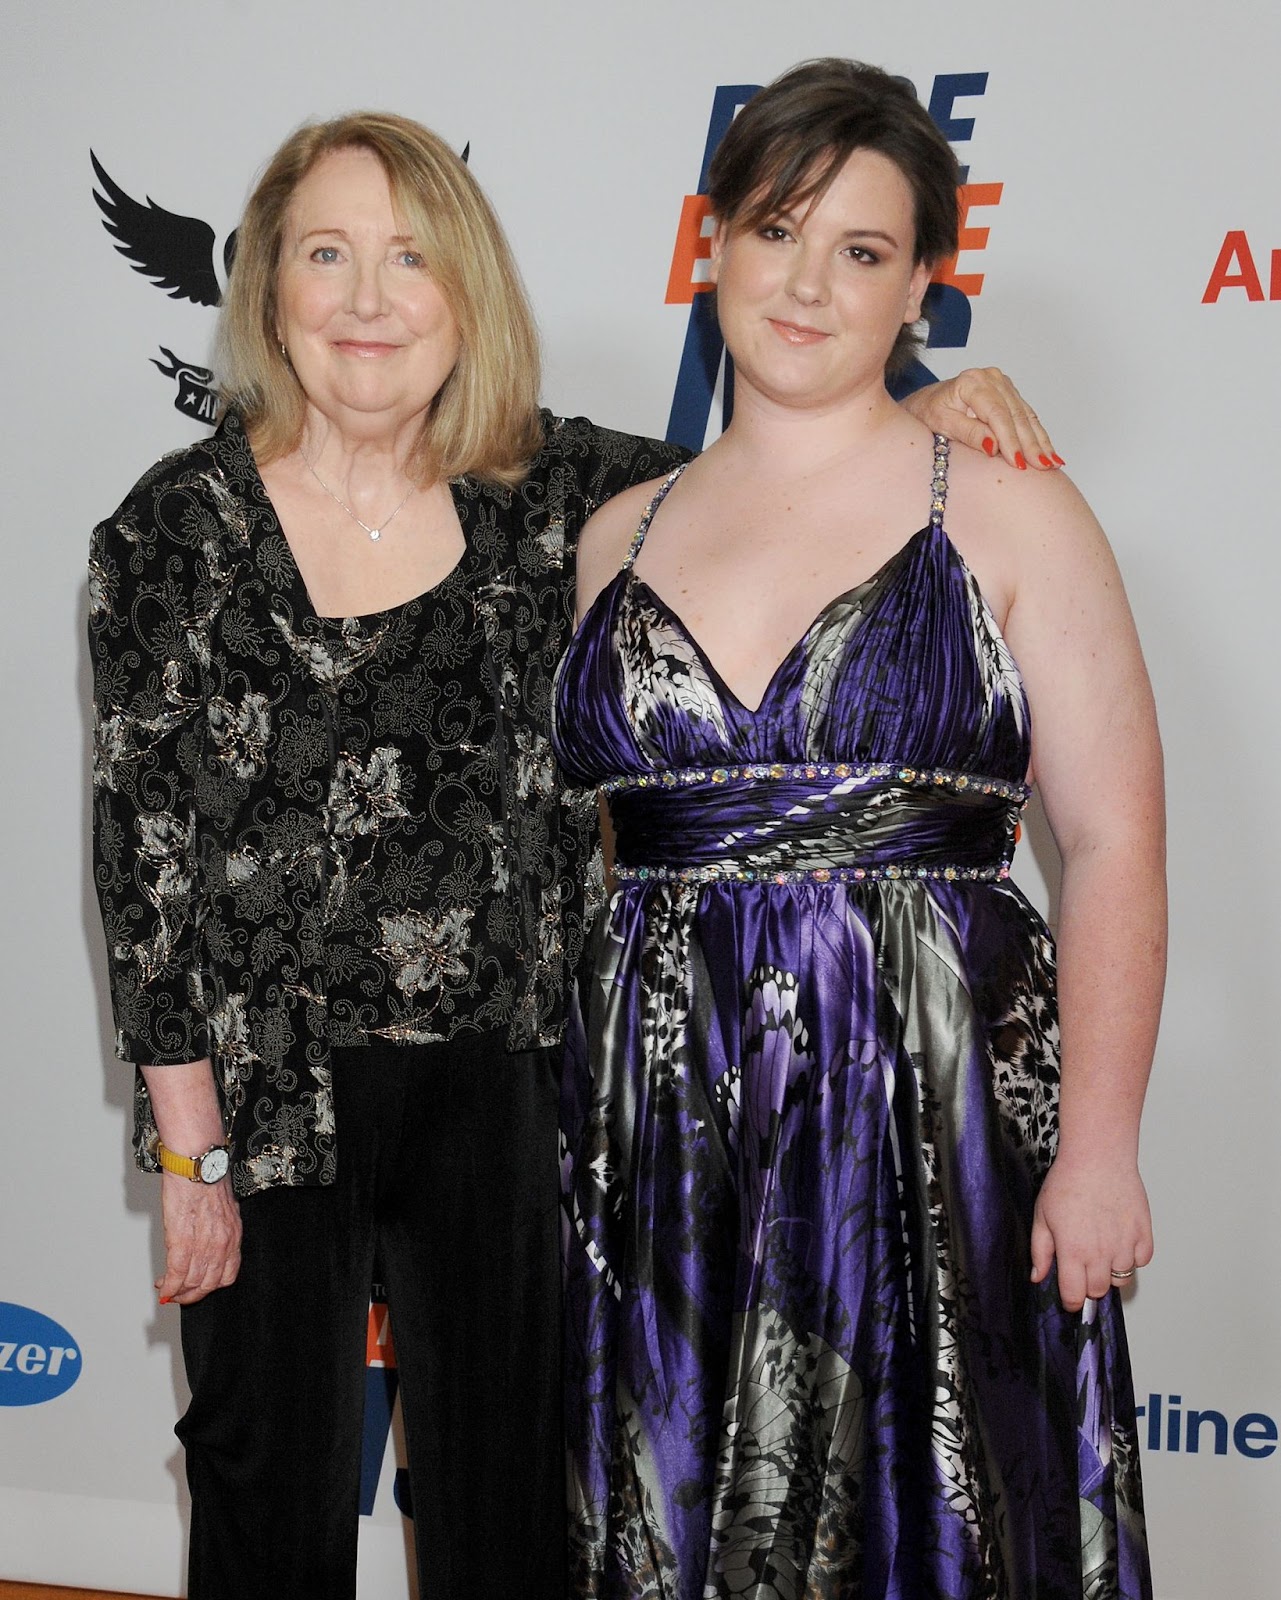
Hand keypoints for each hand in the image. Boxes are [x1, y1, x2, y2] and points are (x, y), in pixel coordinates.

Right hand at [155, 1171, 241, 1305]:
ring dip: (177, 1291)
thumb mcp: (223, 1209)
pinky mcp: (182, 1239)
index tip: (197, 1289)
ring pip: (192, 1282)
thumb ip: (219, 1230)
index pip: (228, 1275)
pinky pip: (177, 1273)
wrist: (197, 1163)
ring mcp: (203, 1243)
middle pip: (209, 1284)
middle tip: (178, 1295)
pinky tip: (163, 1286)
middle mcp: (222, 1243)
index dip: (210, 1287)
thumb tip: (206, 1244)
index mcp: (233, 1235)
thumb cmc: (207, 1179)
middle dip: (191, 1294)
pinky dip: (169, 1285)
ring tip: (167, 1289)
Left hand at [903, 367, 1061, 470]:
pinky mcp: (1008, 392)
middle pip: (1016, 415)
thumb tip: (993, 446)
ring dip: (1040, 441)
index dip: (1010, 440)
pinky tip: (1050, 452)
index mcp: (971, 382)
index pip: (997, 414)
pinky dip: (1038, 435)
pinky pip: (1026, 415)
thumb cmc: (927, 414)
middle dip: (1030, 444)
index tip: (1018, 463)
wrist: (924, 404)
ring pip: (1026, 416)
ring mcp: (1001, 383)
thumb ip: (968, 433)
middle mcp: (990, 378)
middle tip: (1043, 467)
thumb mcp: (941, 425)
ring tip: (1052, 464)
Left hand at [1030, 1152, 1152, 1312]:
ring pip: (1121, 1279)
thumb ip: (1040, 1251)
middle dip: (1088, 1285)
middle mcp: (1101, 1253)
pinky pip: (1141, 1261)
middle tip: (1082, 1265)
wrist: (1098, 1158)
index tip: (1069, 1296)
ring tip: (1101, 1246)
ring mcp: (1125, 1245)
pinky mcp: (1144, 1234)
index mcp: (1073, 1251)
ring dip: (1110, 1270)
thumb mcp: (1042, 1216)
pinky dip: (1132, 1256)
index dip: (1070, 1300)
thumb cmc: (1068, 1182)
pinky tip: (1119, 1239)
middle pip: (1098, 1291)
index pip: (1074, 1296)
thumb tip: (1038, 1276)